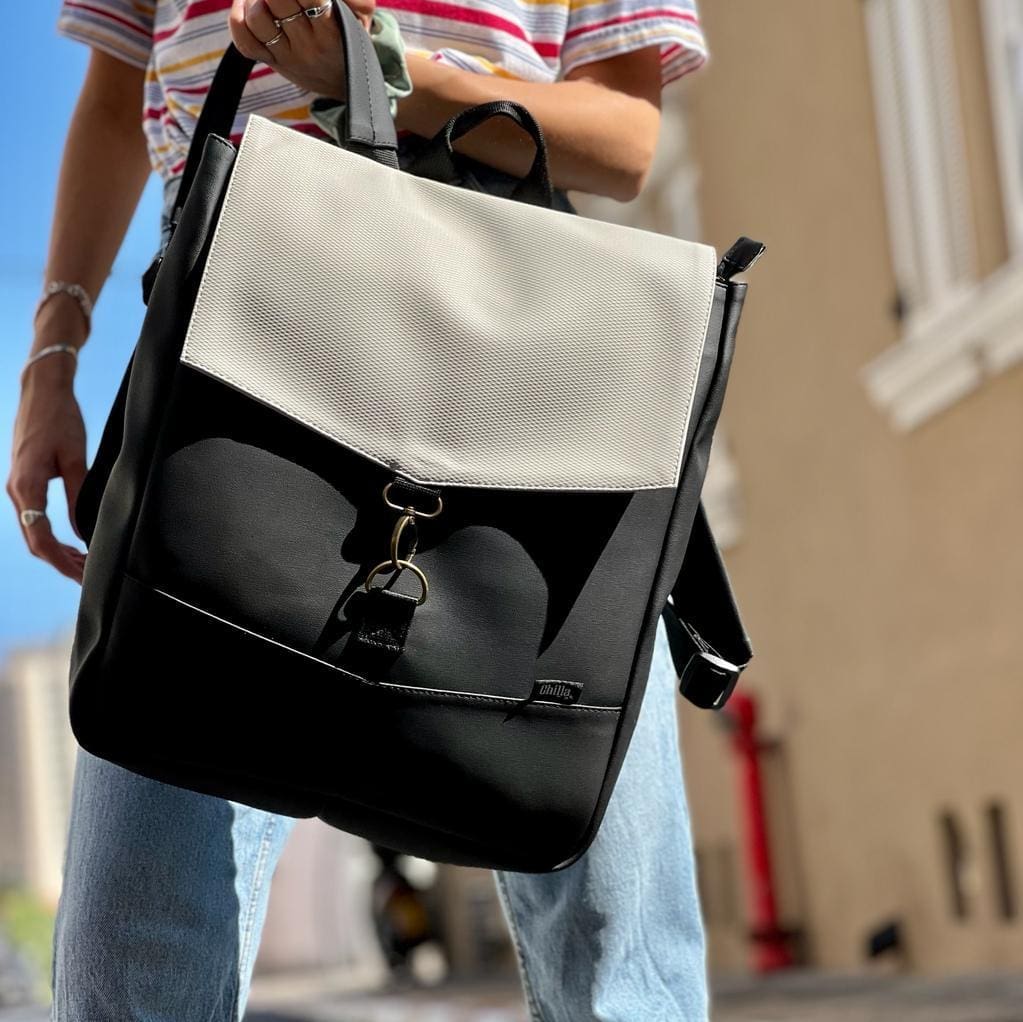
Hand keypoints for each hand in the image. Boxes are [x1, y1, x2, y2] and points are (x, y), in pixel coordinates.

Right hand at [7, 358, 87, 583]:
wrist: (41, 391)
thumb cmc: (60, 418)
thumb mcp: (75, 457)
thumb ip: (79, 495)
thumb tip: (85, 530)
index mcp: (26, 485)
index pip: (41, 538)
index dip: (62, 562)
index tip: (83, 576)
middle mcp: (16, 490)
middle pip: (35, 541)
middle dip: (62, 563)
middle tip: (89, 577)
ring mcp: (17, 487)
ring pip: (34, 531)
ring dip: (57, 552)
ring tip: (84, 565)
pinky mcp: (24, 482)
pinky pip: (35, 518)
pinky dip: (52, 536)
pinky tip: (72, 544)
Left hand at [229, 0, 374, 98]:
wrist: (347, 83)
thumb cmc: (351, 36)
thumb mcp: (362, 13)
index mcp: (331, 29)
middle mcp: (308, 45)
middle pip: (277, 0)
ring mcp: (287, 56)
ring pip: (257, 18)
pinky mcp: (273, 63)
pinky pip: (245, 42)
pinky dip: (237, 18)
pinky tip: (245, 5)